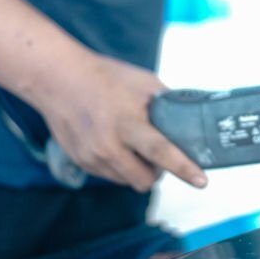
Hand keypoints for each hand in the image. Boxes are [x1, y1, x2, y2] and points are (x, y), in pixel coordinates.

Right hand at [34, 52, 206, 191]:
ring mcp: (92, 157)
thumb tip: (190, 117)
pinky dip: (119, 166)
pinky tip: (114, 143)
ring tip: (133, 145)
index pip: (161, 152)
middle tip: (158, 154)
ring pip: (128, 181)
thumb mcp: (142, 82)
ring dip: (137, 170)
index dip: (184, 168)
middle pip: (145, 179)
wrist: (57, 79)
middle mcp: (108, 145)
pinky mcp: (81, 162)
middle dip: (158, 173)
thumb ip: (166, 103)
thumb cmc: (104, 77)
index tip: (202, 181)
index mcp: (127, 122)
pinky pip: (110, 176)